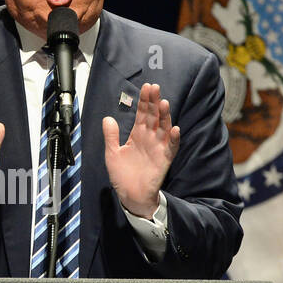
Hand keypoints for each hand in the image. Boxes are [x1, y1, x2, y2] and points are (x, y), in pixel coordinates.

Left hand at [102, 82, 179, 217]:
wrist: (130, 195)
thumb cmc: (122, 175)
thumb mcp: (112, 154)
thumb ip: (111, 137)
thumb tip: (107, 118)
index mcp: (137, 134)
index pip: (142, 114)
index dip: (144, 101)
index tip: (146, 87)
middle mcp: (149, 138)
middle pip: (153, 116)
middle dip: (154, 102)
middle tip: (154, 88)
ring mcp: (158, 147)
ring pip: (164, 128)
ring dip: (165, 116)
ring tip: (163, 103)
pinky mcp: (164, 159)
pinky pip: (171, 147)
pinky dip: (174, 139)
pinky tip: (174, 129)